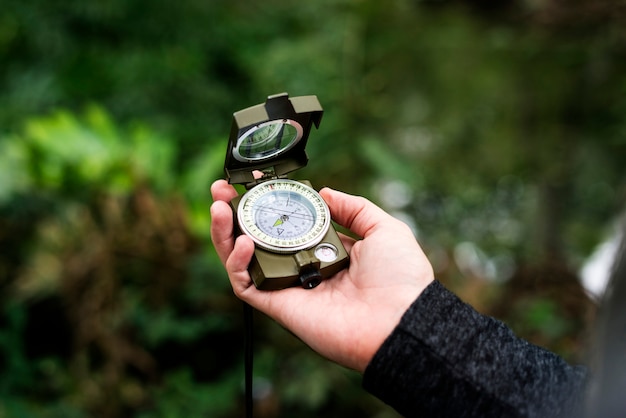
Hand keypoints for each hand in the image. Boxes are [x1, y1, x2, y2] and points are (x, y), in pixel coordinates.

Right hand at [210, 180, 433, 371]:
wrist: (402, 320)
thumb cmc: (400, 277)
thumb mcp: (383, 228)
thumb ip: (354, 208)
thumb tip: (325, 192)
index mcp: (325, 249)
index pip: (286, 223)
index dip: (267, 202)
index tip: (253, 182)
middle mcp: (303, 266)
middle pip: (257, 238)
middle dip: (236, 213)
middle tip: (221, 191)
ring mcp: (289, 286)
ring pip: (243, 260)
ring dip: (224, 233)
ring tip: (219, 207)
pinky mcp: (279, 305)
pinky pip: (246, 284)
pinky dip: (237, 262)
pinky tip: (245, 240)